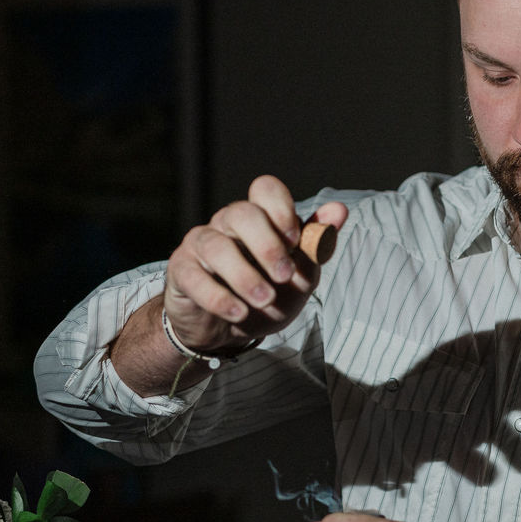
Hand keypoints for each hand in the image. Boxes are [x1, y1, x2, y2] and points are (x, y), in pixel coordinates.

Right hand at [162, 175, 344, 352]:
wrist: (229, 332)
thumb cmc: (267, 297)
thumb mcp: (300, 277)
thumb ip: (317, 245)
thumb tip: (339, 210)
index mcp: (259, 218)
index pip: (265, 189)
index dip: (280, 208)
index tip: (295, 240)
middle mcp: (227, 224)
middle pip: (241, 213)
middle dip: (267, 246)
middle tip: (284, 276)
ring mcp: (201, 244)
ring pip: (217, 245)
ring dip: (244, 276)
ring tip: (264, 300)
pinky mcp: (182, 271)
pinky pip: (194, 276)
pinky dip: (218, 297)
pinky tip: (238, 313)